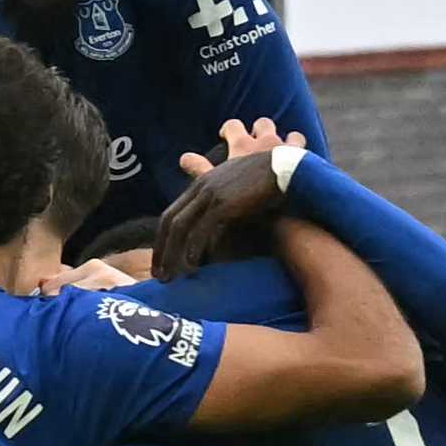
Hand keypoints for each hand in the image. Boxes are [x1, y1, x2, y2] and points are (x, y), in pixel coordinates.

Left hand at [151, 122, 300, 276]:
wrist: (286, 168)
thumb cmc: (268, 182)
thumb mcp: (239, 189)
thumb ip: (225, 204)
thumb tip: (219, 232)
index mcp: (203, 183)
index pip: (172, 213)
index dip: (163, 239)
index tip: (161, 260)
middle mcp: (202, 187)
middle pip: (170, 221)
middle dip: (161, 250)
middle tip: (159, 275)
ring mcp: (211, 193)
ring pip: (181, 227)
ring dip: (172, 254)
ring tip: (171, 276)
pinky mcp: (224, 202)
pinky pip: (201, 228)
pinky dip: (193, 248)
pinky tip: (192, 265)